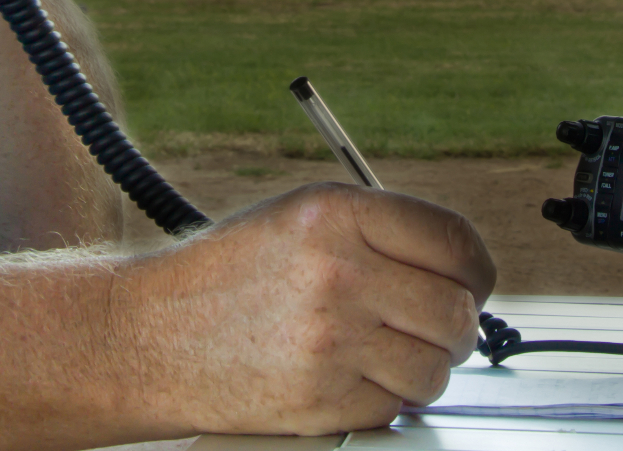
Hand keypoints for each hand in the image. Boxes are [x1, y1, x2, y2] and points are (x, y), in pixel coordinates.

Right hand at [128, 184, 495, 436]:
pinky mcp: (321, 401)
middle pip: (455, 310)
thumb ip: (378, 230)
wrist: (147, 336)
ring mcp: (330, 342)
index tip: (472, 281)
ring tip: (388, 355)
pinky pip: (395, 408)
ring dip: (425, 368)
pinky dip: (385, 401)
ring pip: (435, 368)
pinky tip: (349, 377)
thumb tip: (459, 265)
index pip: (453, 240)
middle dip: (456, 324)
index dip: (475, 267)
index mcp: (336, 214)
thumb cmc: (226, 274)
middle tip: (434, 327)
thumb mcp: (296, 217)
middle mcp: (338, 273)